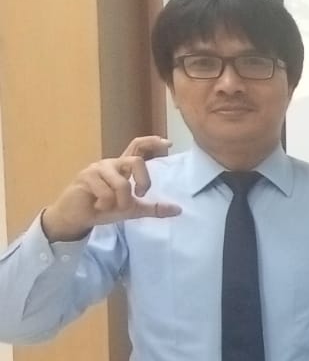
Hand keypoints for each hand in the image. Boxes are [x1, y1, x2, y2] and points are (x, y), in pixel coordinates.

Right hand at [42, 136, 180, 241]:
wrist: (78, 217)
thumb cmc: (104, 208)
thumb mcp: (133, 209)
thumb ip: (154, 208)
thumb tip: (178, 210)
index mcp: (123, 168)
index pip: (137, 146)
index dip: (152, 142)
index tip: (168, 144)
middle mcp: (111, 163)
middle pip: (136, 161)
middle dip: (144, 181)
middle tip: (140, 195)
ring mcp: (98, 168)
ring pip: (122, 184)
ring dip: (121, 202)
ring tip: (110, 206)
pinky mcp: (86, 177)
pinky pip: (107, 194)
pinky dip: (106, 205)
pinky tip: (97, 205)